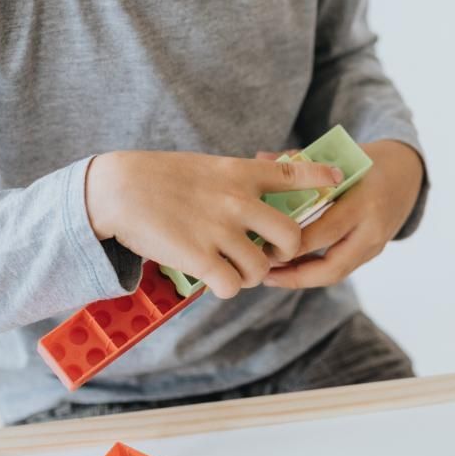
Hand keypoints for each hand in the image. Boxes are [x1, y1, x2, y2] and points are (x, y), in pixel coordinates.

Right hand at [84, 150, 343, 299]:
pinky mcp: (200, 257)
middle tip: (268, 255)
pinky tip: (213, 280)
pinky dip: (226, 288)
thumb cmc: (157, 177)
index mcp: (239, 173)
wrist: (117, 190)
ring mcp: (220, 230)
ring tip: (230, 269)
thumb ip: (235, 181)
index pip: (293, 173)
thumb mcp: (205, 167)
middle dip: (285, 252)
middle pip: (291, 236)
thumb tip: (255, 202)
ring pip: (261, 268)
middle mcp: (238, 201)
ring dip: (249, 275)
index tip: (337, 182)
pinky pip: (231, 285)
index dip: (319, 179)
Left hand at [262, 139, 424, 288]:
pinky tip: (290, 267)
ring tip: (271, 275)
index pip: (325, 232)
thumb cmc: (368, 160)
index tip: (262, 245)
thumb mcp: (339, 155)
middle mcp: (373, 228)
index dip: (293, 245)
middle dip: (295, 275)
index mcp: (364, 201)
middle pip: (332, 266)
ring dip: (302, 278)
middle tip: (264, 271)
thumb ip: (301, 160)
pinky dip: (315, 271)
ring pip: (336, 273)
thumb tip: (259, 159)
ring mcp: (376, 244)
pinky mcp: (373, 252)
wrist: (408, 172)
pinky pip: (341, 268)